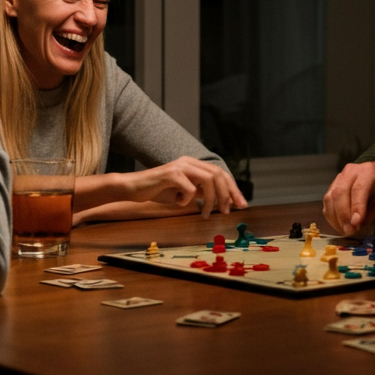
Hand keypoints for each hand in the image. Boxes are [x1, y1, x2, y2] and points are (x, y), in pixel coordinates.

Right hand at [123, 157, 246, 217]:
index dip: (232, 189)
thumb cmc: (158, 191)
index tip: (241, 204)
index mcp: (194, 164)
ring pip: (208, 180)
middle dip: (227, 194)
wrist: (133, 188)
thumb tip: (223, 200)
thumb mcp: (185, 192)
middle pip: (218, 175)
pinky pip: (189, 189)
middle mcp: (189, 161)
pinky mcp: (170, 174)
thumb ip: (201, 192)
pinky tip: (179, 203)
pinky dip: (188, 200)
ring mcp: (180, 166)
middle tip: (227, 211)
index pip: (220, 174)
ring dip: (211, 199)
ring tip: (205, 213)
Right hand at [323, 161, 374, 235]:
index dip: (356, 207)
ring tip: (346, 230)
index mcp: (369, 172)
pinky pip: (326, 203)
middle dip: (343, 215)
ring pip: (330, 198)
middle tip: (349, 231)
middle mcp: (351, 172)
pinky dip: (331, 217)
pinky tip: (340, 225)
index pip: (359, 188)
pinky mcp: (331, 186)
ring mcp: (338, 178)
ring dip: (336, 218)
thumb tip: (356, 225)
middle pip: (340, 193)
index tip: (356, 223)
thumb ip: (372, 212)